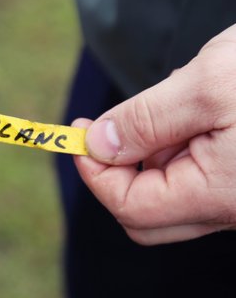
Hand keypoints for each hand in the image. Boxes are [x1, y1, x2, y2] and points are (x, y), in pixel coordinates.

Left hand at [73, 24, 235, 244]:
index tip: (77, 132)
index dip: (93, 171)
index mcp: (221, 194)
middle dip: (119, 170)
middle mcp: (234, 208)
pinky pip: (198, 177)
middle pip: (146, 213)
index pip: (130, 207)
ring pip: (171, 193)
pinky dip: (180, 147)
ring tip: (181, 101)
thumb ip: (146, 121)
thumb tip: (97, 145)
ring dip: (153, 153)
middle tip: (114, 123)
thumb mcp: (208, 84)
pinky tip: (200, 107)